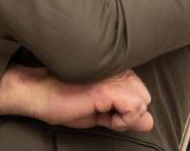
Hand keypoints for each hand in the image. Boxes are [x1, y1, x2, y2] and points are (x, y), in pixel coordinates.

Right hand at [0, 64, 152, 131]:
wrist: (40, 94)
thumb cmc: (64, 100)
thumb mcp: (101, 114)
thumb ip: (125, 115)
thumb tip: (149, 120)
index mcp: (114, 69)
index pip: (140, 91)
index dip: (128, 109)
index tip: (108, 114)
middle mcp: (116, 68)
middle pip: (145, 95)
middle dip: (129, 112)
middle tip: (106, 115)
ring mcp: (112, 75)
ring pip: (142, 101)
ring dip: (126, 117)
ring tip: (103, 114)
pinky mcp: (107, 86)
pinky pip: (134, 108)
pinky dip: (123, 120)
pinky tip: (105, 116)